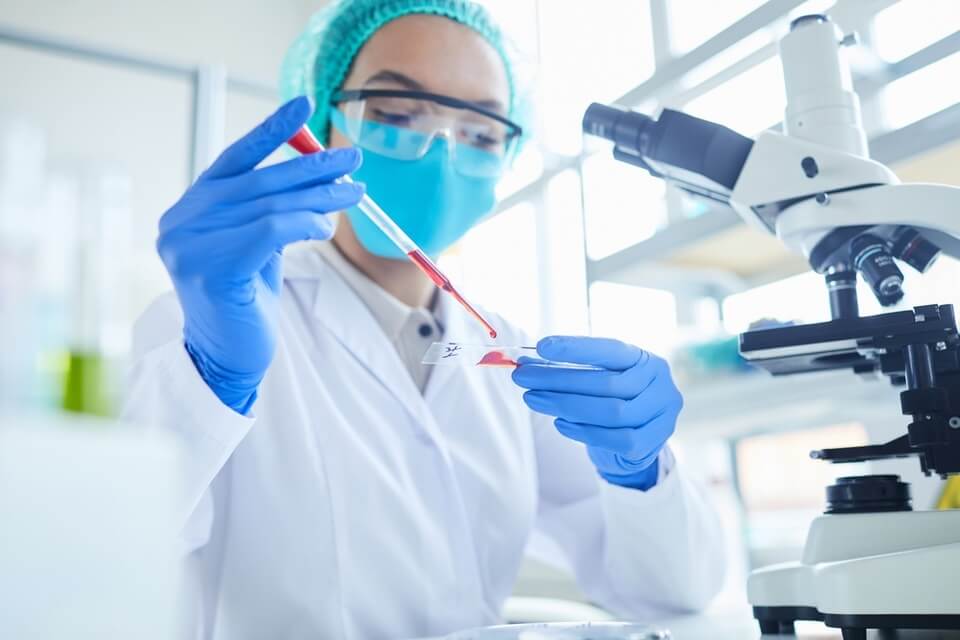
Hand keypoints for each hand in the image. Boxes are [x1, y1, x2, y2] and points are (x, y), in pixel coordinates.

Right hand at [156, 97, 364, 412]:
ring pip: (271, 205)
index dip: (271, 130)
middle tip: (352, 159)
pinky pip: (271, 230)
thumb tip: (320, 166)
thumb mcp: (256, 241)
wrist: (227, 354)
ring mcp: (190, 244)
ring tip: (355, 194)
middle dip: (312, 167)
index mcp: (190, 207)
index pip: (235, 158)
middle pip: (260, 181)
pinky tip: (326, 226)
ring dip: (321, 197)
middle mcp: (182, 220)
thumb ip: (270, 206)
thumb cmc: (245, 296)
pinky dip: (305, 223)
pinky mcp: (211, 268)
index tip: (305, 103)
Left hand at [512, 336, 682, 489]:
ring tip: (533, 399)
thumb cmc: (610, 401)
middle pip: (606, 383)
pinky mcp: (654, 441)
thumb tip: (526, 365)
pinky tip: (560, 424)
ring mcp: (662, 412)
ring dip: (566, 405)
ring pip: (611, 412)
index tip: (541, 347)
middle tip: (522, 377)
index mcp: (643, 358)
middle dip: (558, 380)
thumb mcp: (595, 379)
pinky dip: (585, 432)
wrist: (634, 440)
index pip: (610, 349)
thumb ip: (569, 370)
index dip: (576, 348)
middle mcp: (659, 381)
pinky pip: (617, 438)